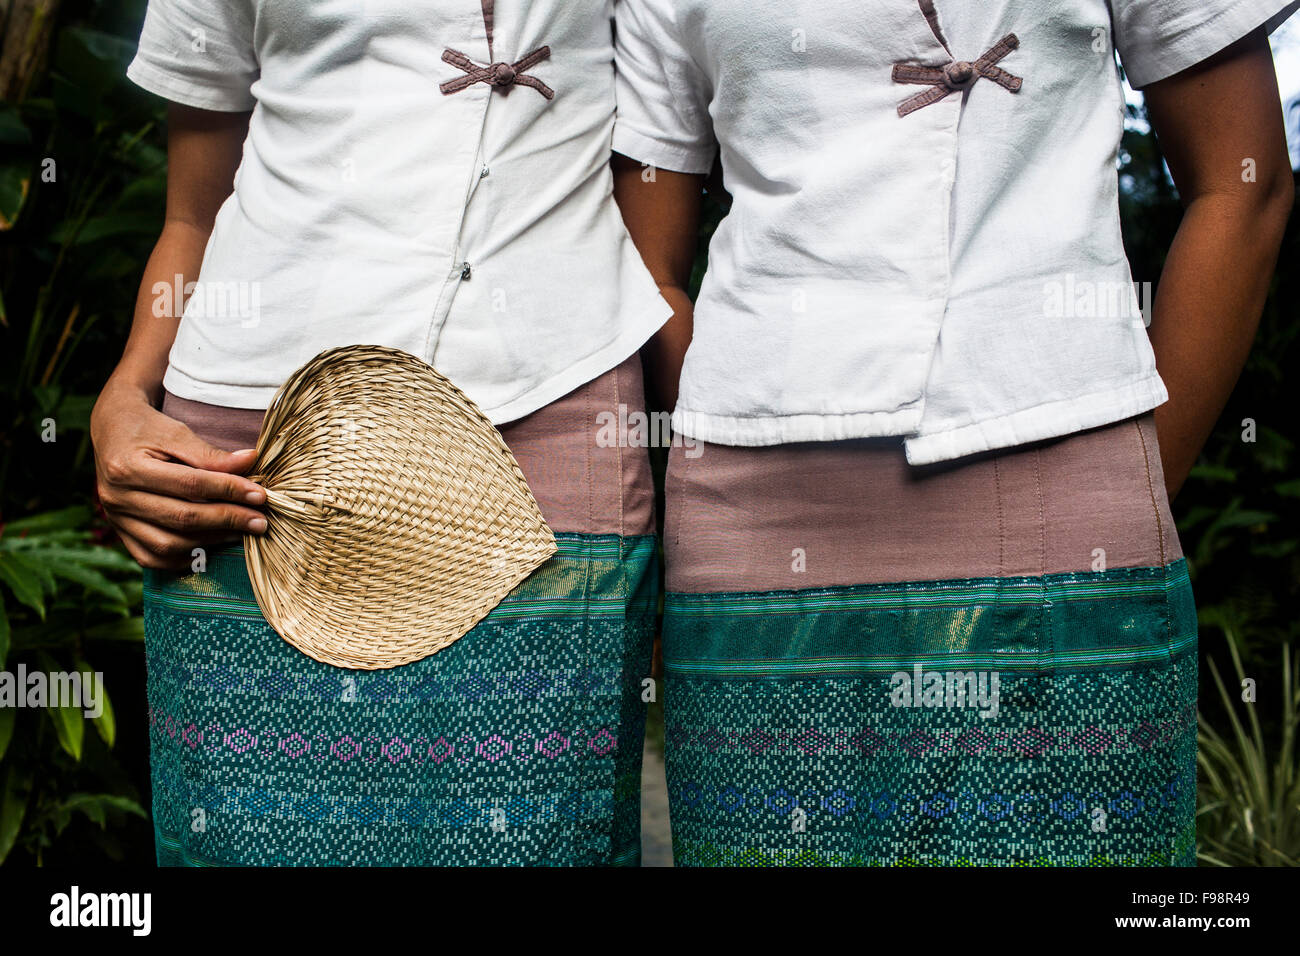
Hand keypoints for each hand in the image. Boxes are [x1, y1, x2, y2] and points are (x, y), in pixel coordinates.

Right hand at [91, 379, 267, 569]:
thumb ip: (210, 453)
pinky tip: (212, 545)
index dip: (229, 490)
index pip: (190, 484)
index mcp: (128, 467)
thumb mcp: (176, 432)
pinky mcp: (120, 533)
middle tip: (260, 521)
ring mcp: (116, 520)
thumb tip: (251, 461)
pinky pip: (153, 558)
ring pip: (168, 544)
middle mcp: (117, 498)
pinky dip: (185, 557)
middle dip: (227, 520)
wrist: (112, 431)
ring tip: (241, 532)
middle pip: (181, 518)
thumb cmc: (148, 428)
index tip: (260, 495)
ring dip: (211, 541)